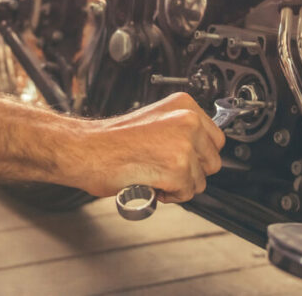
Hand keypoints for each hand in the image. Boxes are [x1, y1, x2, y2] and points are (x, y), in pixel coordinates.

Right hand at [70, 92, 225, 202]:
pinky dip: (168, 195)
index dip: (197, 155)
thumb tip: (200, 150)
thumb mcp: (155, 121)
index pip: (215, 138)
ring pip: (200, 180)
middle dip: (191, 171)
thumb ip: (180, 131)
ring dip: (179, 185)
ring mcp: (185, 144)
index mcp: (184, 105)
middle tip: (162, 168)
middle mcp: (188, 120)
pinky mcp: (178, 168)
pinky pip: (186, 194)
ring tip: (153, 173)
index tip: (180, 158)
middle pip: (213, 161)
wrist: (87, 149)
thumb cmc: (111, 140)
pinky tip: (149, 181)